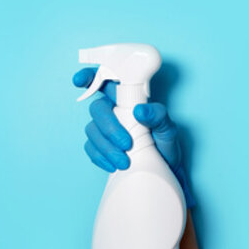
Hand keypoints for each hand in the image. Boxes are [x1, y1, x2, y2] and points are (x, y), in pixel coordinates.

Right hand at [72, 67, 192, 205]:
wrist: (164, 171)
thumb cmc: (165, 145)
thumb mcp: (169, 129)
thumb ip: (158, 116)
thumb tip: (140, 110)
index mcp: (127, 99)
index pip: (106, 81)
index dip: (90, 77)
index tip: (80, 80)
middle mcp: (113, 111)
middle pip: (97, 109)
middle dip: (108, 126)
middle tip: (125, 143)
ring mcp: (104, 129)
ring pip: (92, 130)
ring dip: (106, 147)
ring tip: (124, 161)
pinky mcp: (99, 147)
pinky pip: (90, 148)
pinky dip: (100, 157)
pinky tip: (113, 165)